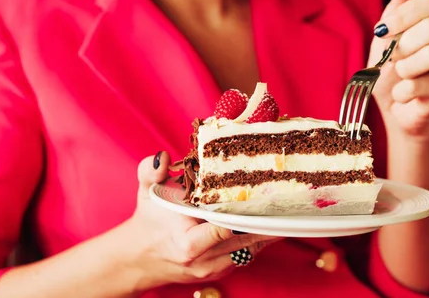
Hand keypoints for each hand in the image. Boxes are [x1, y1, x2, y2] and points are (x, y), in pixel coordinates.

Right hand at [107, 152, 280, 293]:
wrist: (139, 258)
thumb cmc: (148, 220)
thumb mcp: (146, 192)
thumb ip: (149, 171)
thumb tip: (162, 157)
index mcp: (186, 242)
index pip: (223, 230)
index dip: (245, 216)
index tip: (264, 199)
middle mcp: (203, 260)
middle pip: (246, 240)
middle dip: (267, 222)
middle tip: (288, 201)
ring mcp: (214, 269)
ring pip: (252, 249)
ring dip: (268, 231)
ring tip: (287, 209)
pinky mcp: (221, 272)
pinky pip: (247, 254)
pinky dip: (259, 238)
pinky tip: (270, 221)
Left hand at [368, 0, 428, 138]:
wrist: (394, 110)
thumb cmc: (388, 75)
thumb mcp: (381, 43)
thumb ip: (391, 16)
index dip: (403, 14)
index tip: (382, 30)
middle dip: (404, 44)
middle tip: (392, 57)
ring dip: (404, 68)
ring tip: (400, 76)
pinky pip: (421, 84)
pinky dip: (402, 91)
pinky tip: (403, 93)